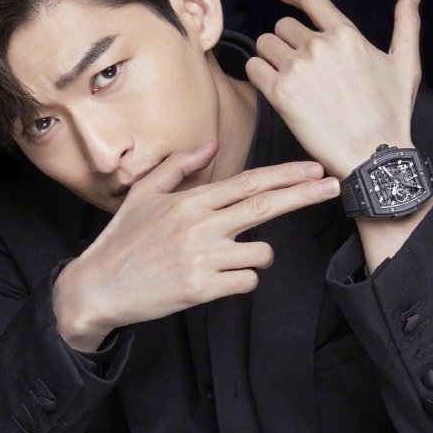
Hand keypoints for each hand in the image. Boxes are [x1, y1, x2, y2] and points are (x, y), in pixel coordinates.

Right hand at [52, 141, 339, 349]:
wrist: (98, 287)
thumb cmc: (122, 240)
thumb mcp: (143, 194)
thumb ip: (178, 167)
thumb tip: (210, 144)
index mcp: (190, 201)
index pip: (249, 183)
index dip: (287, 175)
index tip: (314, 169)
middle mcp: (200, 225)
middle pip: (266, 206)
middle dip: (305, 194)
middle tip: (334, 185)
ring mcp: (203, 257)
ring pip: (262, 252)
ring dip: (257, 255)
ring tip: (228, 259)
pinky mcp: (202, 288)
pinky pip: (247, 280)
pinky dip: (241, 279)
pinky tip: (217, 279)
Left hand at [245, 0, 424, 178]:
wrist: (373, 155)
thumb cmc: (391, 114)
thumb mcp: (405, 64)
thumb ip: (406, 22)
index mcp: (346, 35)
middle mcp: (319, 46)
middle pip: (284, 26)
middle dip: (288, 42)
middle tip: (300, 68)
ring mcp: (298, 68)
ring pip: (265, 44)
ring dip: (271, 57)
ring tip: (288, 79)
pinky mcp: (280, 93)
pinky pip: (254, 67)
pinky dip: (259, 74)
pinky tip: (273, 87)